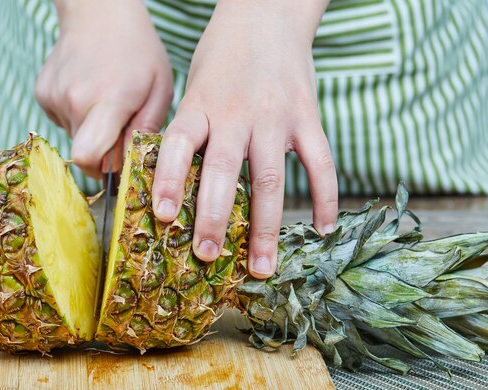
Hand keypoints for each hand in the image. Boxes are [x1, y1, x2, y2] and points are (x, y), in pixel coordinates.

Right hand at [35, 0, 172, 177]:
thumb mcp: (159, 90)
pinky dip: (78, 116)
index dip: (102, 170)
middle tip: (120, 127)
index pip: (88, 157)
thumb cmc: (138, 52)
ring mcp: (54, 96)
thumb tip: (130, 164)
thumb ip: (147, 130)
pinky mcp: (42, 93)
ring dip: (91, 131)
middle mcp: (75, 100)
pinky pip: (63, 121)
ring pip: (74, 137)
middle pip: (82, 153)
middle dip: (103, 151)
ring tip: (106, 101)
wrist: (99, 12)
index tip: (118, 163)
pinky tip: (90, 93)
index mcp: (108, 101)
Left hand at [151, 0, 336, 277]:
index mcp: (200, 104)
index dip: (167, 181)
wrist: (268, 14)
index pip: (178, 145)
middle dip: (213, 219)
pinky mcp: (308, 117)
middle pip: (223, 172)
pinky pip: (320, 163)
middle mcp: (235, 113)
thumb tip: (176, 186)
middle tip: (207, 257)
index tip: (163, 218)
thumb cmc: (223, 56)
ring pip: (269, 179)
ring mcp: (275, 117)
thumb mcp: (195, 87)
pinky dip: (324, 198)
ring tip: (262, 267)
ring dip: (265, 228)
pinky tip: (323, 230)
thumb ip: (191, 131)